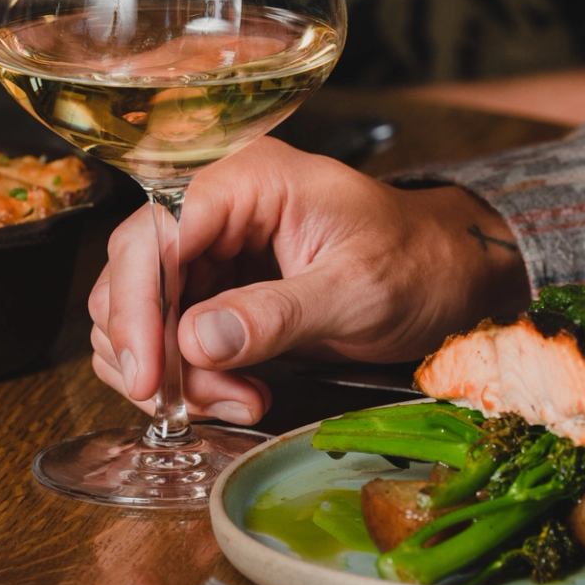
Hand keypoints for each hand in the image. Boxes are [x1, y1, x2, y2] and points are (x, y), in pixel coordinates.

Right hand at [87, 138, 528, 422]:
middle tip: (192, 404)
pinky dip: (191, 377)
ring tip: (237, 401)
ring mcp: (215, 249)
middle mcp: (219, 207)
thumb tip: (194, 341)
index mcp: (250, 180)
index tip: (148, 375)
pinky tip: (239, 395)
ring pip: (145, 311)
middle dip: (154, 349)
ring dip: (174, 372)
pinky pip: (172, 335)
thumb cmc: (416, 265)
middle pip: (135, 273)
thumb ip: (275, 314)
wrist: (449, 280)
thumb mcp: (355, 292)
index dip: (137, 305)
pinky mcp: (219, 290)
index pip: (155, 231)